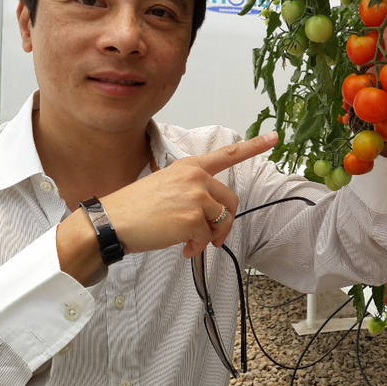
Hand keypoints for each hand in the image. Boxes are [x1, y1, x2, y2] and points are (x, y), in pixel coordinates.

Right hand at [101, 132, 277, 257]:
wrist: (111, 222)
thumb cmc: (136, 207)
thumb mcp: (165, 185)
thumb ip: (192, 191)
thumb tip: (212, 213)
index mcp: (190, 167)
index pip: (228, 154)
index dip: (254, 146)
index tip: (274, 137)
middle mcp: (196, 178)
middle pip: (230, 201)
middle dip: (224, 223)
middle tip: (211, 237)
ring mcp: (196, 197)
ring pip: (222, 221)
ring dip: (209, 237)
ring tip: (190, 242)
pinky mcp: (192, 218)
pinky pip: (207, 238)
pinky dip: (198, 247)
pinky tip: (182, 248)